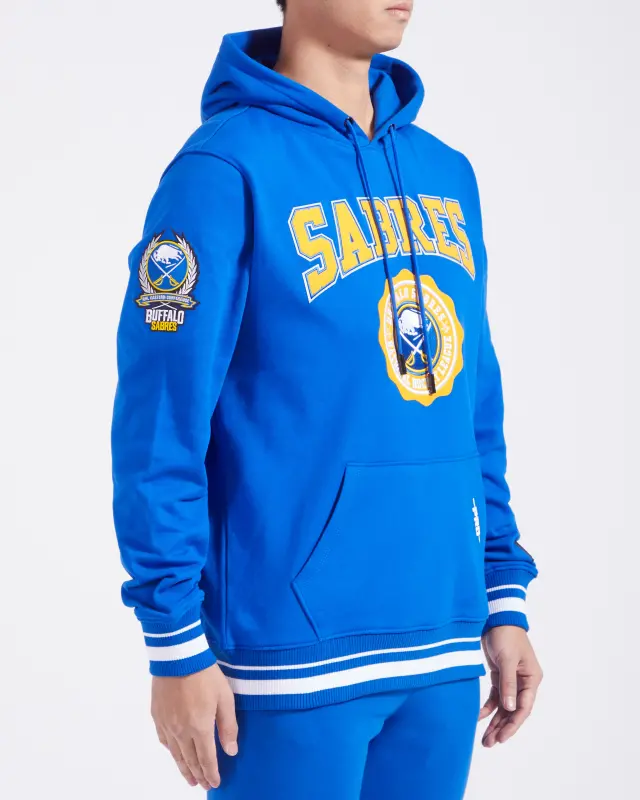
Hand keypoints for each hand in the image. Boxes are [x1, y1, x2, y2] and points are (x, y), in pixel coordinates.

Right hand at [151, 663, 237, 789]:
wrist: (178, 657)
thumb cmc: (206, 675)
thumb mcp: (225, 698)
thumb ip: (228, 726)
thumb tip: (231, 751)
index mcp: (200, 728)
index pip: (206, 759)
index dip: (211, 773)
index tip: (215, 783)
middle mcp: (181, 731)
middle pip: (190, 760)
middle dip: (198, 774)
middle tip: (203, 785)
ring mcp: (167, 724)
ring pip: (175, 754)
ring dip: (183, 768)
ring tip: (189, 779)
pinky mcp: (157, 716)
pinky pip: (164, 740)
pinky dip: (171, 752)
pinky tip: (175, 754)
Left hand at [479, 625, 542, 746]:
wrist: (497, 617)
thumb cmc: (506, 635)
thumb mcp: (507, 660)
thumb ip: (508, 684)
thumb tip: (510, 708)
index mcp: (531, 679)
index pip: (523, 708)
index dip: (513, 725)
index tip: (501, 738)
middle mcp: (523, 682)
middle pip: (513, 711)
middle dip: (502, 728)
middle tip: (489, 743)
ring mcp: (511, 680)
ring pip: (504, 707)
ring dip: (495, 722)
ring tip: (485, 739)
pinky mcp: (499, 675)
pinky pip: (495, 697)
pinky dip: (488, 707)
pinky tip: (479, 717)